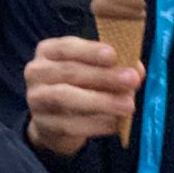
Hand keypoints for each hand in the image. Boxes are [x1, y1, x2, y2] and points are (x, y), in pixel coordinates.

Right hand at [24, 34, 141, 155]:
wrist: (53, 125)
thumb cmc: (77, 88)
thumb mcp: (93, 72)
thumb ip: (113, 68)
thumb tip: (137, 70)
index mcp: (48, 52)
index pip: (67, 47)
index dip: (90, 50)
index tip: (113, 55)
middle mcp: (36, 72)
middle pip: (69, 72)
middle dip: (103, 76)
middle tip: (131, 80)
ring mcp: (36, 99)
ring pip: (66, 98)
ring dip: (101, 101)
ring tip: (128, 105)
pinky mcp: (43, 125)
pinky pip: (70, 125)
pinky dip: (96, 124)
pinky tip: (116, 123)